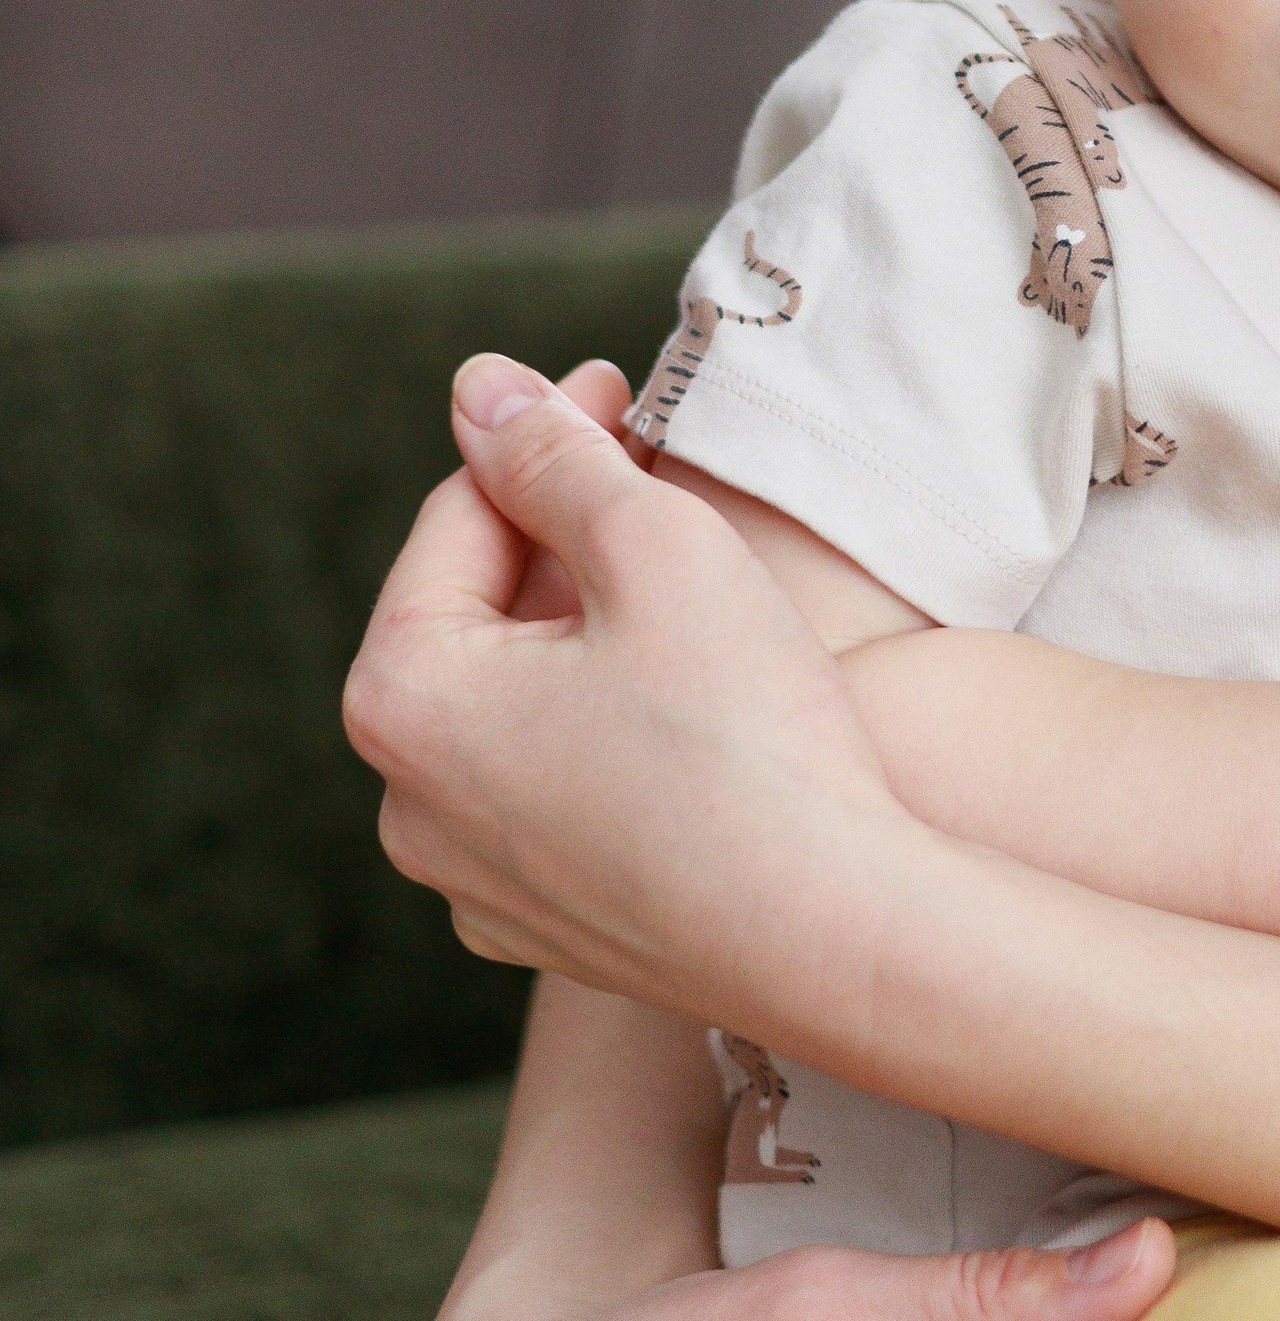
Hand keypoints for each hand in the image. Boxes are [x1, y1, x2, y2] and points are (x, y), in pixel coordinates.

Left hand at [345, 353, 917, 1011]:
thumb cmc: (746, 731)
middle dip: (563, 532)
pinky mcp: (544, 927)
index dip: (548, 436)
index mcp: (403, 698)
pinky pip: (552, 789)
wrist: (835, 932)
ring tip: (682, 582)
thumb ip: (556, 453)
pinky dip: (602, 727)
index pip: (464, 516)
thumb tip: (480, 388)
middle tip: (657, 471)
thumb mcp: (653, 545)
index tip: (623, 388)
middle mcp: (408, 804)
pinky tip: (688, 704)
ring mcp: (472, 881)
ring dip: (583, 628)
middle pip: (480, 613)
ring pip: (516, 704)